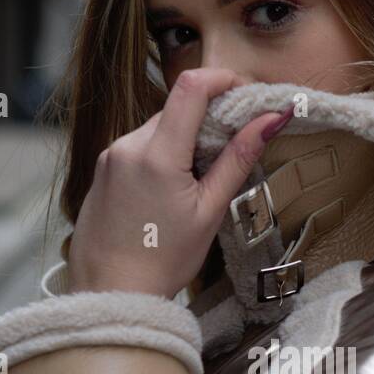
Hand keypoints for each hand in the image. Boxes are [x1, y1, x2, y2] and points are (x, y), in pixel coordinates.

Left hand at [66, 68, 289, 298]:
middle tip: (231, 150)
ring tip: (197, 185)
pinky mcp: (102, 170)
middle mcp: (127, 146)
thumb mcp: (210, 212)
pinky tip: (168, 195)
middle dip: (207, 120)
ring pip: (158, 129)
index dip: (223, 79)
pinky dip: (161, 156)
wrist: (111, 294)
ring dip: (183, 141)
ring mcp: (110, 157)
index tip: (245, 95)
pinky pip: (138, 147)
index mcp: (157, 155)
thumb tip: (271, 121)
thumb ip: (238, 160)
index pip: (191, 87)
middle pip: (176, 109)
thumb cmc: (162, 262)